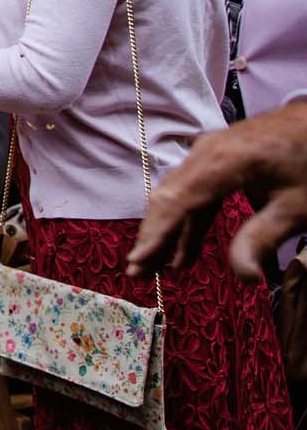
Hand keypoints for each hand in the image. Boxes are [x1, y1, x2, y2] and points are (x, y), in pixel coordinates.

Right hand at [129, 100, 306, 279]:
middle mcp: (205, 152)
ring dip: (167, 228)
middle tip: (138, 272)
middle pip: (168, 196)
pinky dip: (186, 217)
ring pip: (177, 193)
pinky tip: (186, 244)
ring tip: (159, 265)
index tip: (137, 262)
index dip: (156, 234)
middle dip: (153, 235)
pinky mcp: (215, 156)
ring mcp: (207, 151)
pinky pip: (192, 187)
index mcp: (222, 162)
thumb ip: (262, 238)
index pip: (177, 202)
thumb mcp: (295, 207)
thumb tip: (243, 278)